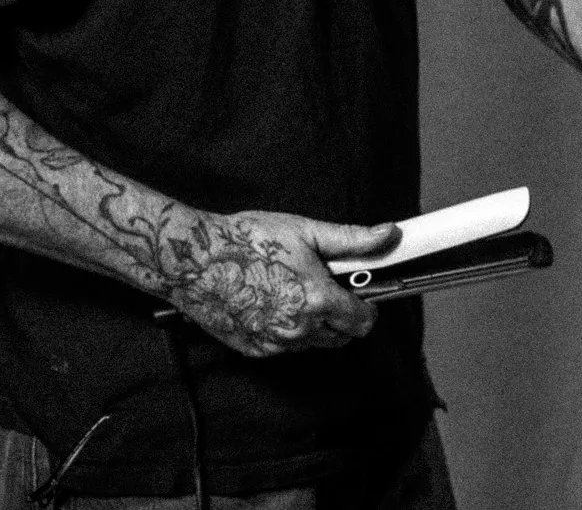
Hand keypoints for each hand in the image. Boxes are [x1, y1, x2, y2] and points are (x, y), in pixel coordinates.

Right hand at [167, 211, 398, 357]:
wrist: (193, 260)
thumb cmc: (247, 240)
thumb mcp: (305, 231)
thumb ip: (352, 239)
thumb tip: (388, 235)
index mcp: (317, 300)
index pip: (363, 321)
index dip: (369, 306)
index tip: (363, 292)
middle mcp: (298, 329)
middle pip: (342, 337)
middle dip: (344, 316)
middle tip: (330, 287)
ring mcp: (274, 344)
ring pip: (314, 343)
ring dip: (317, 324)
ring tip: (298, 290)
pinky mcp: (253, 350)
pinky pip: (285, 348)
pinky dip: (289, 331)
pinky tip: (276, 303)